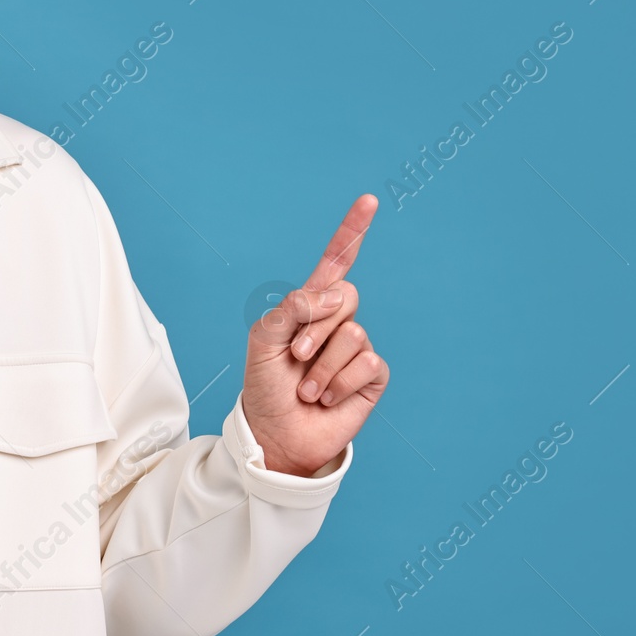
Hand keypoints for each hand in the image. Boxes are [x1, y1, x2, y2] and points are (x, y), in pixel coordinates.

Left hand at [240, 194, 388, 477]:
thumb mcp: (263, 340)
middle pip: (345, 296)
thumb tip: (330, 294)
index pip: (336, 262)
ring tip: (306, 387)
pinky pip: (367, 362)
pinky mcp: (372, 377)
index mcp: (309, 306)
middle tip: (296, 357)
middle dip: (315, 327)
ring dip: (321, 366)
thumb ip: (291, 308)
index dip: (352, 231)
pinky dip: (339, 383)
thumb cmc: (265, 386)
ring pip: (353, 334)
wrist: (276, 434)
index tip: (369, 201)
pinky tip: (326, 398)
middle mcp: (337, 322)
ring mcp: (356, 349)